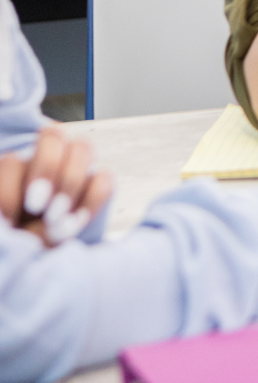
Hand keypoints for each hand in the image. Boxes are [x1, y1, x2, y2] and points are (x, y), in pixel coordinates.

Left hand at [0, 126, 112, 245]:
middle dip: (48, 168)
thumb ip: (16, 219)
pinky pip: (105, 178)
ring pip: (82, 148)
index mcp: (16, 171)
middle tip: (38, 206)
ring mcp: (76, 169)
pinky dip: (92, 200)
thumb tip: (36, 220)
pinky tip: (75, 224)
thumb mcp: (10, 233)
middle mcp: (47, 160)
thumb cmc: (19, 245)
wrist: (38, 265)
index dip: (9, 190)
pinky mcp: (98, 184)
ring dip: (71, 182)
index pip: (13, 162)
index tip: (8, 219)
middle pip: (53, 136)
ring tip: (57, 218)